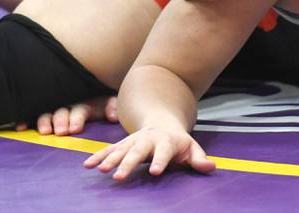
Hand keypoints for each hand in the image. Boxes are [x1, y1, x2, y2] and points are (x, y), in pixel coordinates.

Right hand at [14, 96, 117, 135]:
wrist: (91, 88)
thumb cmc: (100, 101)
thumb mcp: (108, 102)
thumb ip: (112, 107)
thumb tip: (113, 115)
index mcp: (84, 103)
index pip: (79, 111)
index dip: (76, 119)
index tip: (74, 129)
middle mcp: (67, 104)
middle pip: (61, 112)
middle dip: (60, 121)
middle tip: (60, 131)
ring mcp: (55, 108)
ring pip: (46, 113)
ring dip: (44, 121)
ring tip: (44, 132)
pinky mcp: (45, 112)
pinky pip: (32, 115)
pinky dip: (25, 120)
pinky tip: (20, 127)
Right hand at [83, 127, 215, 180]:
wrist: (161, 122)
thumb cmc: (178, 142)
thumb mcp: (191, 148)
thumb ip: (199, 158)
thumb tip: (211, 167)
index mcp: (166, 141)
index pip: (164, 151)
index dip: (160, 160)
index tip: (156, 172)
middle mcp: (147, 140)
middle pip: (137, 151)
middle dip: (128, 163)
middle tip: (119, 176)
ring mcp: (133, 140)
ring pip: (120, 149)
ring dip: (109, 159)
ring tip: (100, 170)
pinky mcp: (122, 144)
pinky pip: (108, 150)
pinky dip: (98, 156)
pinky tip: (87, 165)